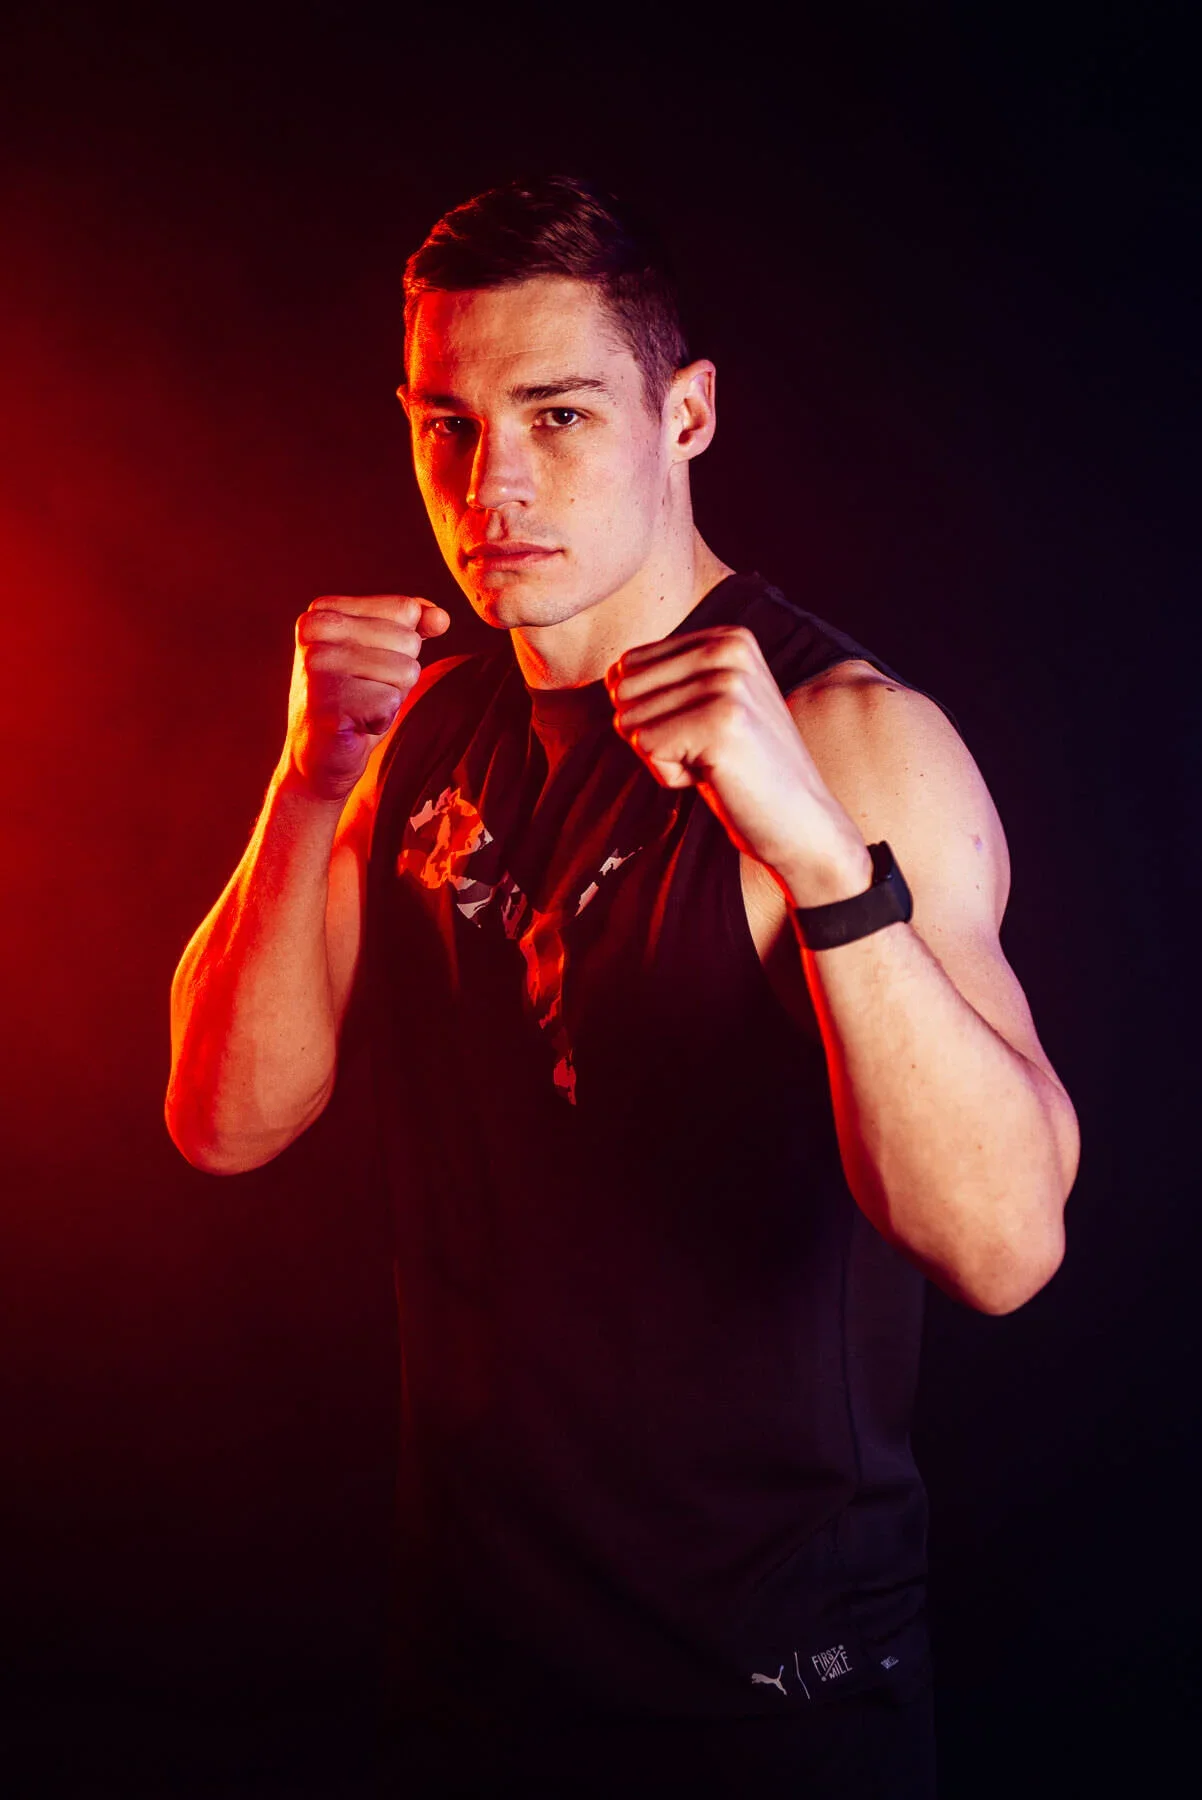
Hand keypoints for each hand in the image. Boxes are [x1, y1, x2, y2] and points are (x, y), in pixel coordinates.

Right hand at [282, 594, 449, 801]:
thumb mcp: (384, 655)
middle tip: (361, 694)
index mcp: (324, 611)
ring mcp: (318, 666)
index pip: (404, 609)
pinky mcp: (327, 703)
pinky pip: (391, 704)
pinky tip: (353, 725)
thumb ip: (412, 627)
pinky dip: (380, 722)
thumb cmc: (354, 702)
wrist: (316, 758)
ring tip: (358, 709)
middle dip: (397, 676)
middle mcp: (315, 630)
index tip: (365, 669)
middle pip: (408, 641)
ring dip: (390, 699)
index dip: (399, 647)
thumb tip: (441, 617)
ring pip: (405, 672)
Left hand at [607, 625, 871, 906]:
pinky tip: (713, 777)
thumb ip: (668, 680)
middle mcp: (728, 649)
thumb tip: (611, 674)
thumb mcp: (710, 706)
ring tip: (712, 763)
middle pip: (624, 689)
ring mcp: (726, 683)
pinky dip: (668, 775)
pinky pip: (645, 746)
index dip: (652, 713)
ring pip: (630, 719)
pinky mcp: (720, 722)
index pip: (629, 665)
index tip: (702, 732)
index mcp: (726, 637)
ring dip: (660, 756)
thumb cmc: (744, 771)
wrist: (800, 823)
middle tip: (705, 752)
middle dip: (650, 734)